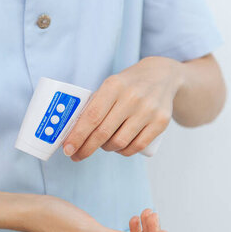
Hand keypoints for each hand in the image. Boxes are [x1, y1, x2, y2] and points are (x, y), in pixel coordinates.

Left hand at [62, 56, 183, 160]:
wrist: (162, 76)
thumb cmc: (128, 85)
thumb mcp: (110, 86)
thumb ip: (94, 106)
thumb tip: (72, 133)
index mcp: (114, 86)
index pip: (91, 116)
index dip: (77, 136)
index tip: (67, 149)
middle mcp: (132, 97)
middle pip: (103, 132)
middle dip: (86, 148)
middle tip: (77, 155)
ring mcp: (148, 110)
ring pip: (119, 142)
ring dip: (106, 148)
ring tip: (103, 145)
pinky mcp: (161, 122)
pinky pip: (137, 146)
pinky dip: (123, 151)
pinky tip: (119, 148)